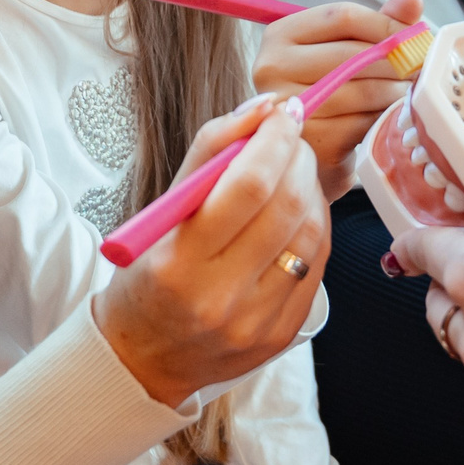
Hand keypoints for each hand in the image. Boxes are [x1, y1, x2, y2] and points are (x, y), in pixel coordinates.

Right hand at [93, 94, 329, 406]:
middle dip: (298, 158)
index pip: (246, 187)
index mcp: (179, 265)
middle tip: (291, 138)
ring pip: (311, 234)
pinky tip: (297, 211)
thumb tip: (263, 107)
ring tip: (293, 172)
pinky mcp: (284, 333)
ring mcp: (257, 322)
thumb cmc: (148, 273)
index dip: (273, 140)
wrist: (146, 356)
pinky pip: (317, 265)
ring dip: (311, 189)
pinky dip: (314, 225)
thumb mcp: (160, 212)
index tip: (280, 113)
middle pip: (286, 208)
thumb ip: (209, 153)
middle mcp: (220, 299)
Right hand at [256, 0, 425, 198]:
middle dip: (398, 61)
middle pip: (352, 54)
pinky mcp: (308, 140)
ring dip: (397, 91)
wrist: (314, 150)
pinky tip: (394, 116)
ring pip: (361, 91)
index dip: (387, 24)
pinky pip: (361, 123)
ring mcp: (287, 108)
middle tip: (424, 67)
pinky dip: (384, 118)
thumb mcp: (347, 50)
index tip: (417, 37)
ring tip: (413, 91)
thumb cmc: (331, 90)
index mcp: (280, 35)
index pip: (341, 16)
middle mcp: (272, 67)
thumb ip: (378, 23)